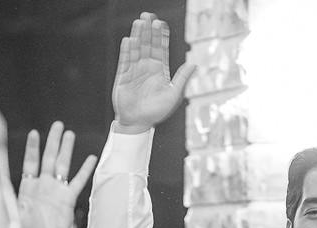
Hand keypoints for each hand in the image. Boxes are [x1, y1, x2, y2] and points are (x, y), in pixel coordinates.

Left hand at [17, 121, 96, 227]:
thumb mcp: (16, 216)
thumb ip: (13, 203)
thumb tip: (6, 195)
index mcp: (27, 187)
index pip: (30, 162)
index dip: (33, 148)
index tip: (35, 133)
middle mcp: (42, 186)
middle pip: (48, 158)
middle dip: (52, 141)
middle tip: (58, 125)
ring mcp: (56, 191)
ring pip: (62, 165)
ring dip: (66, 149)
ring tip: (69, 134)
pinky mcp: (68, 199)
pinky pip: (78, 182)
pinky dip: (84, 170)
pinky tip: (90, 157)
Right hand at [112, 12, 195, 133]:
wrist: (138, 123)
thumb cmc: (157, 111)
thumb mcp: (173, 95)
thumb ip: (182, 79)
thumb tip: (193, 64)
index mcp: (160, 69)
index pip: (160, 48)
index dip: (160, 35)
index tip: (161, 23)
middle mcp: (147, 66)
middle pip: (148, 44)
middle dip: (148, 30)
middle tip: (149, 16)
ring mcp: (134, 70)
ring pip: (136, 49)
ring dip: (137, 36)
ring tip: (139, 22)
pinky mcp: (123, 76)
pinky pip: (124, 61)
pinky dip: (126, 50)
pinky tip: (128, 40)